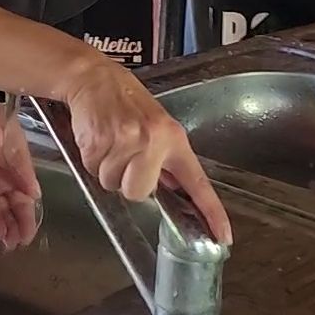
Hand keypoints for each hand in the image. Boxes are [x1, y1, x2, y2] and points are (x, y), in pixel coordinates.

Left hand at [0, 94, 41, 249]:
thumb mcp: (14, 138)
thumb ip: (22, 165)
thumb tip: (35, 192)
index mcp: (14, 172)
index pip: (23, 199)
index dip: (27, 217)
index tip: (30, 233)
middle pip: (8, 208)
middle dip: (14, 226)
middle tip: (19, 243)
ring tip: (7, 240)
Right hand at [64, 63, 233, 244]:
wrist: (94, 78)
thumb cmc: (126, 102)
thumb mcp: (158, 125)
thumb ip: (166, 159)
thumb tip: (174, 189)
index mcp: (173, 139)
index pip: (197, 183)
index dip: (211, 212)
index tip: (222, 236)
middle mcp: (153, 140)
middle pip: (139, 193)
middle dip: (127, 181)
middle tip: (125, 155)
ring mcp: (125, 140)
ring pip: (113, 184)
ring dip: (108, 169)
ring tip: (110, 142)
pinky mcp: (99, 141)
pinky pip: (94, 170)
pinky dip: (92, 160)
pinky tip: (98, 138)